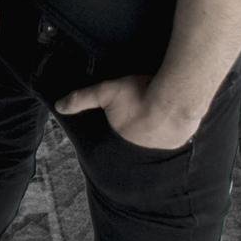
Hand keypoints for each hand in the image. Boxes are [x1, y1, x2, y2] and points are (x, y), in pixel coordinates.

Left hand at [56, 74, 198, 149]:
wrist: (176, 98)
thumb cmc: (139, 94)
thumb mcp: (106, 92)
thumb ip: (82, 99)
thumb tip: (59, 107)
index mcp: (123, 138)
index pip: (118, 135)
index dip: (121, 125)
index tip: (127, 116)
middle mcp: (142, 148)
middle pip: (137, 139)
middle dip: (138, 130)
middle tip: (142, 114)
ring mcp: (162, 147)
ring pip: (156, 140)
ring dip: (156, 132)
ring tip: (157, 116)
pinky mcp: (181, 142)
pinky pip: (173, 139)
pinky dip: (172, 130)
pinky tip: (173, 118)